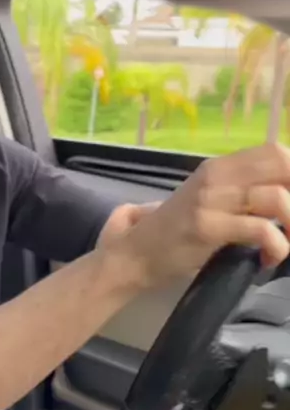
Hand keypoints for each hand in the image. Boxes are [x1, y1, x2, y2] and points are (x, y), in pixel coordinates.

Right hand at [105, 143, 289, 293]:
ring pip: (276, 197)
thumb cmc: (176, 232)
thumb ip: (240, 193)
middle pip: (281, 165)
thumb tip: (284, 194)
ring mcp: (210, 200)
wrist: (135, 254)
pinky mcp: (207, 227)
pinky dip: (277, 245)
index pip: (274, 151)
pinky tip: (269, 258)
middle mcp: (216, 176)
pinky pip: (260, 229)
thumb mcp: (209, 202)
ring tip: (288, 245)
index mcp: (220, 167)